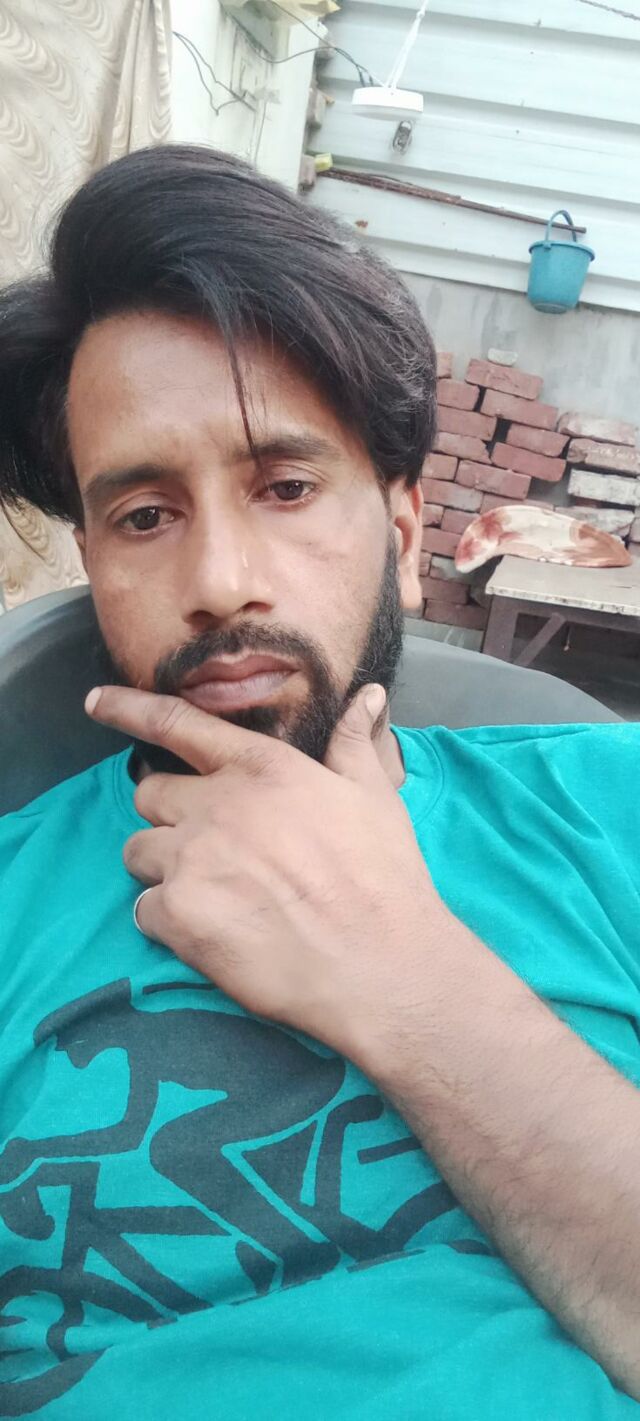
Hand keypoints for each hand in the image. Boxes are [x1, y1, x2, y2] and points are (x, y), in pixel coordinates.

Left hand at [86, 683, 442, 1059]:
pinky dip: (167, 922)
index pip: (178, 725)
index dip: (129, 709)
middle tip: (209, 848)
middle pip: (149, 795)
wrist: (379, 964)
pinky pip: (144, 910)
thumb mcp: (375, 799)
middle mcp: (218, 804)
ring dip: (163, 870)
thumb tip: (366, 697)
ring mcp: (193, 858)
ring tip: (211, 895)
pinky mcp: (179, 914)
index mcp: (263, 768)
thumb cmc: (384, 879)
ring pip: (138, 852)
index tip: (95, 702)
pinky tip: (210, 934)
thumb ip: (353, 744)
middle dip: (168, 818)